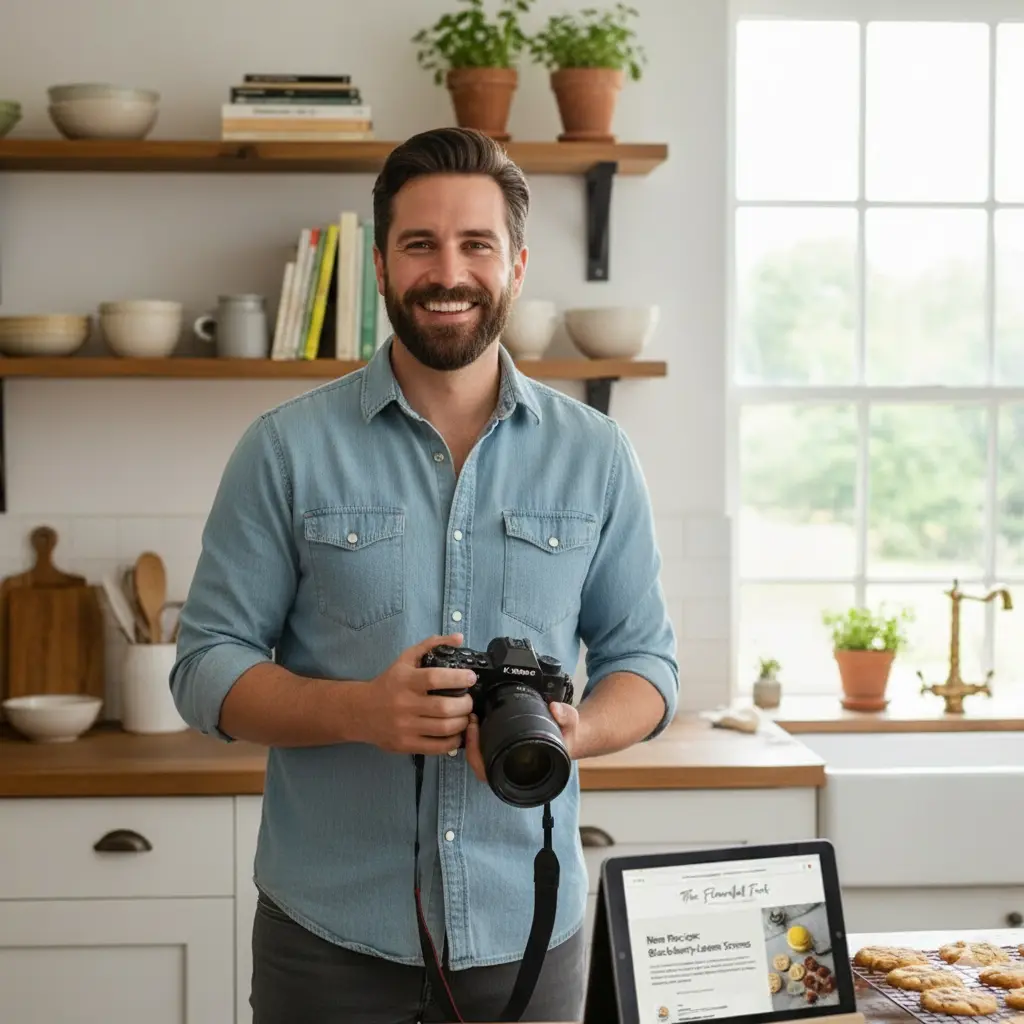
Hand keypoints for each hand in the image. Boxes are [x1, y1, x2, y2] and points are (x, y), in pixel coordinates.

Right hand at [355, 633, 476, 755]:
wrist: (360, 711)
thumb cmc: (388, 683)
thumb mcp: (405, 659)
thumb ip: (431, 645)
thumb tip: (459, 638)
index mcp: (405, 681)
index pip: (435, 679)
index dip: (458, 678)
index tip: (471, 678)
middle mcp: (404, 704)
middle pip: (444, 707)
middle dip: (465, 704)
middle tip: (469, 700)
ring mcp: (405, 727)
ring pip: (444, 728)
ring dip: (462, 722)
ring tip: (464, 716)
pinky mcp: (406, 745)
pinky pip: (437, 747)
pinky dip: (453, 741)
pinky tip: (456, 732)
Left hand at [465, 700, 581, 785]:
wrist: (570, 737)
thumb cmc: (566, 737)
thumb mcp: (571, 724)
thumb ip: (566, 716)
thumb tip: (554, 709)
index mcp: (524, 774)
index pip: (489, 774)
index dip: (476, 755)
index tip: (474, 730)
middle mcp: (512, 771)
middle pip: (478, 768)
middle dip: (470, 745)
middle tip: (471, 721)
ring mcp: (506, 763)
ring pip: (478, 761)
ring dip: (472, 742)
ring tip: (473, 719)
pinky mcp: (504, 753)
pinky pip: (484, 752)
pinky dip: (477, 739)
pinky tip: (477, 722)